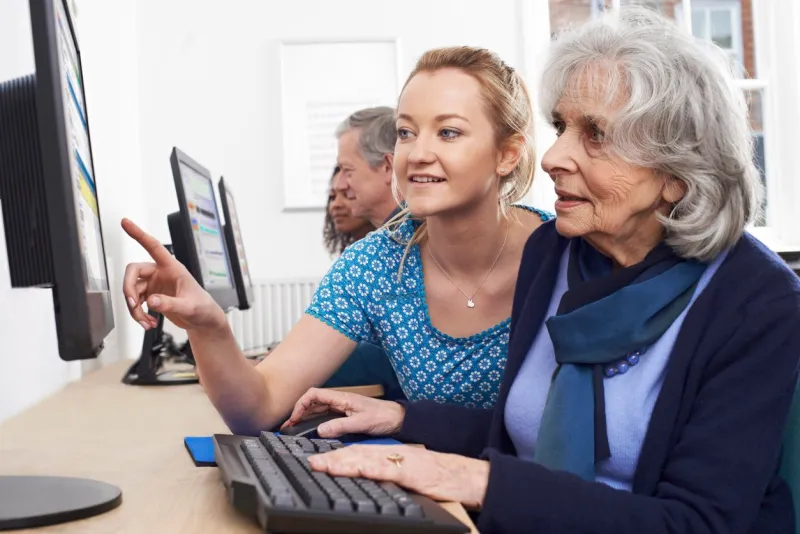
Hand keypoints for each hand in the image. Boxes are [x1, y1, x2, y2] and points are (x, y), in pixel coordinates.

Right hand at [121, 218, 225, 331]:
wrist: (203, 320)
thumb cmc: (202, 307)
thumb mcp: (189, 307)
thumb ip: (170, 304)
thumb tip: (152, 301)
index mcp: (172, 267)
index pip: (153, 246)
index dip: (138, 234)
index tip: (125, 222)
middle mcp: (160, 273)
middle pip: (133, 272)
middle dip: (129, 289)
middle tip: (133, 305)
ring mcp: (154, 284)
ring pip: (132, 290)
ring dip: (134, 308)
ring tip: (146, 322)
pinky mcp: (151, 296)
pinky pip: (136, 302)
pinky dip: (138, 313)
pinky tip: (148, 322)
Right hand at [281, 388, 404, 437]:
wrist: (398, 419)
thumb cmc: (384, 417)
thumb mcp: (361, 423)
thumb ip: (340, 426)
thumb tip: (320, 430)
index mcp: (342, 398)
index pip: (314, 395)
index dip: (300, 404)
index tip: (294, 418)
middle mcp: (340, 401)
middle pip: (313, 402)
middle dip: (298, 412)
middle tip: (288, 427)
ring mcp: (342, 408)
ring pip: (318, 410)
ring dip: (305, 417)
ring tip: (294, 429)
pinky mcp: (345, 415)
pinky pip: (325, 416)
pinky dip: (314, 422)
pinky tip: (310, 430)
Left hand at [308, 445, 489, 508]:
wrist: (465, 476)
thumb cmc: (438, 478)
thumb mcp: (408, 476)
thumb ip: (388, 476)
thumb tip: (366, 481)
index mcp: (392, 456)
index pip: (359, 454)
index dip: (337, 457)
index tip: (318, 462)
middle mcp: (394, 455)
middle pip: (357, 454)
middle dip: (332, 458)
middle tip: (311, 463)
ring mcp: (402, 462)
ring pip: (367, 459)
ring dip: (343, 462)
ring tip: (324, 466)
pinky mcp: (412, 472)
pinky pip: (388, 470)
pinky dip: (371, 469)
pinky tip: (357, 470)